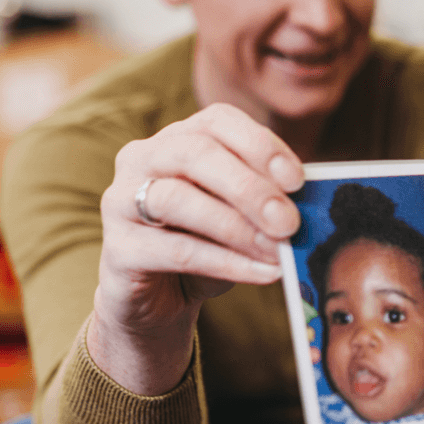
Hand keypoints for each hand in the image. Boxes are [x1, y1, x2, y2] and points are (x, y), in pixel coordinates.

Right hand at [88, 103, 305, 393]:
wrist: (159, 301)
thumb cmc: (208, 245)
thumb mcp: (243, 216)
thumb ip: (267, 201)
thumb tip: (306, 203)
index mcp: (178, 138)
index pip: (217, 121)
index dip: (260, 145)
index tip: (298, 180)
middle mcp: (142, 158)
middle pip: (194, 153)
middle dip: (249, 187)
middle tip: (290, 222)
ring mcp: (120, 200)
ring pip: (176, 199)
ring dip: (236, 227)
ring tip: (277, 251)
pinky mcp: (117, 249)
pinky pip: (174, 250)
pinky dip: (225, 262)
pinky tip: (262, 274)